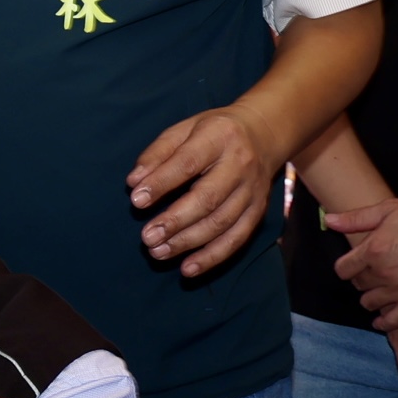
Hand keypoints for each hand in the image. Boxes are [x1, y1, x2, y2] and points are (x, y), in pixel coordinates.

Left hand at [129, 104, 275, 276]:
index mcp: (219, 138)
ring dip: (188, 242)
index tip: (136, 200)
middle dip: (175, 221)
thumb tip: (133, 182)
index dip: (162, 183)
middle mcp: (240, 165)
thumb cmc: (213, 133)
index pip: (188, 163)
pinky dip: (213, 257)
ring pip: (222, 222)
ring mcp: (253, 191)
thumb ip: (158, 154)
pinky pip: (237, 239)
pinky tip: (188, 268)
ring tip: (158, 252)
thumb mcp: (184, 129)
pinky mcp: (258, 211)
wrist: (264, 134)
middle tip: (147, 237)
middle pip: (208, 198)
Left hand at [327, 193, 397, 323]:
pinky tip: (381, 319)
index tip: (353, 265)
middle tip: (372, 274)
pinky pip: (392, 321)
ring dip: (371, 297)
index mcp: (373, 249)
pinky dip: (383, 322)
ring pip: (370, 303)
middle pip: (358, 285)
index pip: (343, 269)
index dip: (346, 267)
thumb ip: (356, 218)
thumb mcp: (390, 209)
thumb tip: (329, 221)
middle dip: (361, 279)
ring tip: (380, 291)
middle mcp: (383, 273)